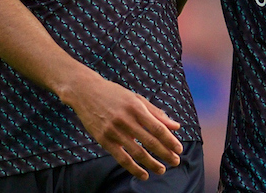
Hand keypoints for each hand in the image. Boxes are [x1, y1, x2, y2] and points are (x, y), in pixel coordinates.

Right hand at [63, 74, 182, 179]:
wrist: (85, 92)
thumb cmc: (114, 94)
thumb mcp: (136, 98)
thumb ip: (156, 113)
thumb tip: (176, 126)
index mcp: (136, 107)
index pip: (157, 127)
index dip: (170, 140)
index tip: (179, 149)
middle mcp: (125, 119)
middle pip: (150, 141)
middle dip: (165, 153)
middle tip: (176, 162)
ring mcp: (113, 130)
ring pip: (137, 152)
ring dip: (152, 163)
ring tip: (162, 169)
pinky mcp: (103, 140)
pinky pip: (121, 158)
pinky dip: (134, 168)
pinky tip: (144, 174)